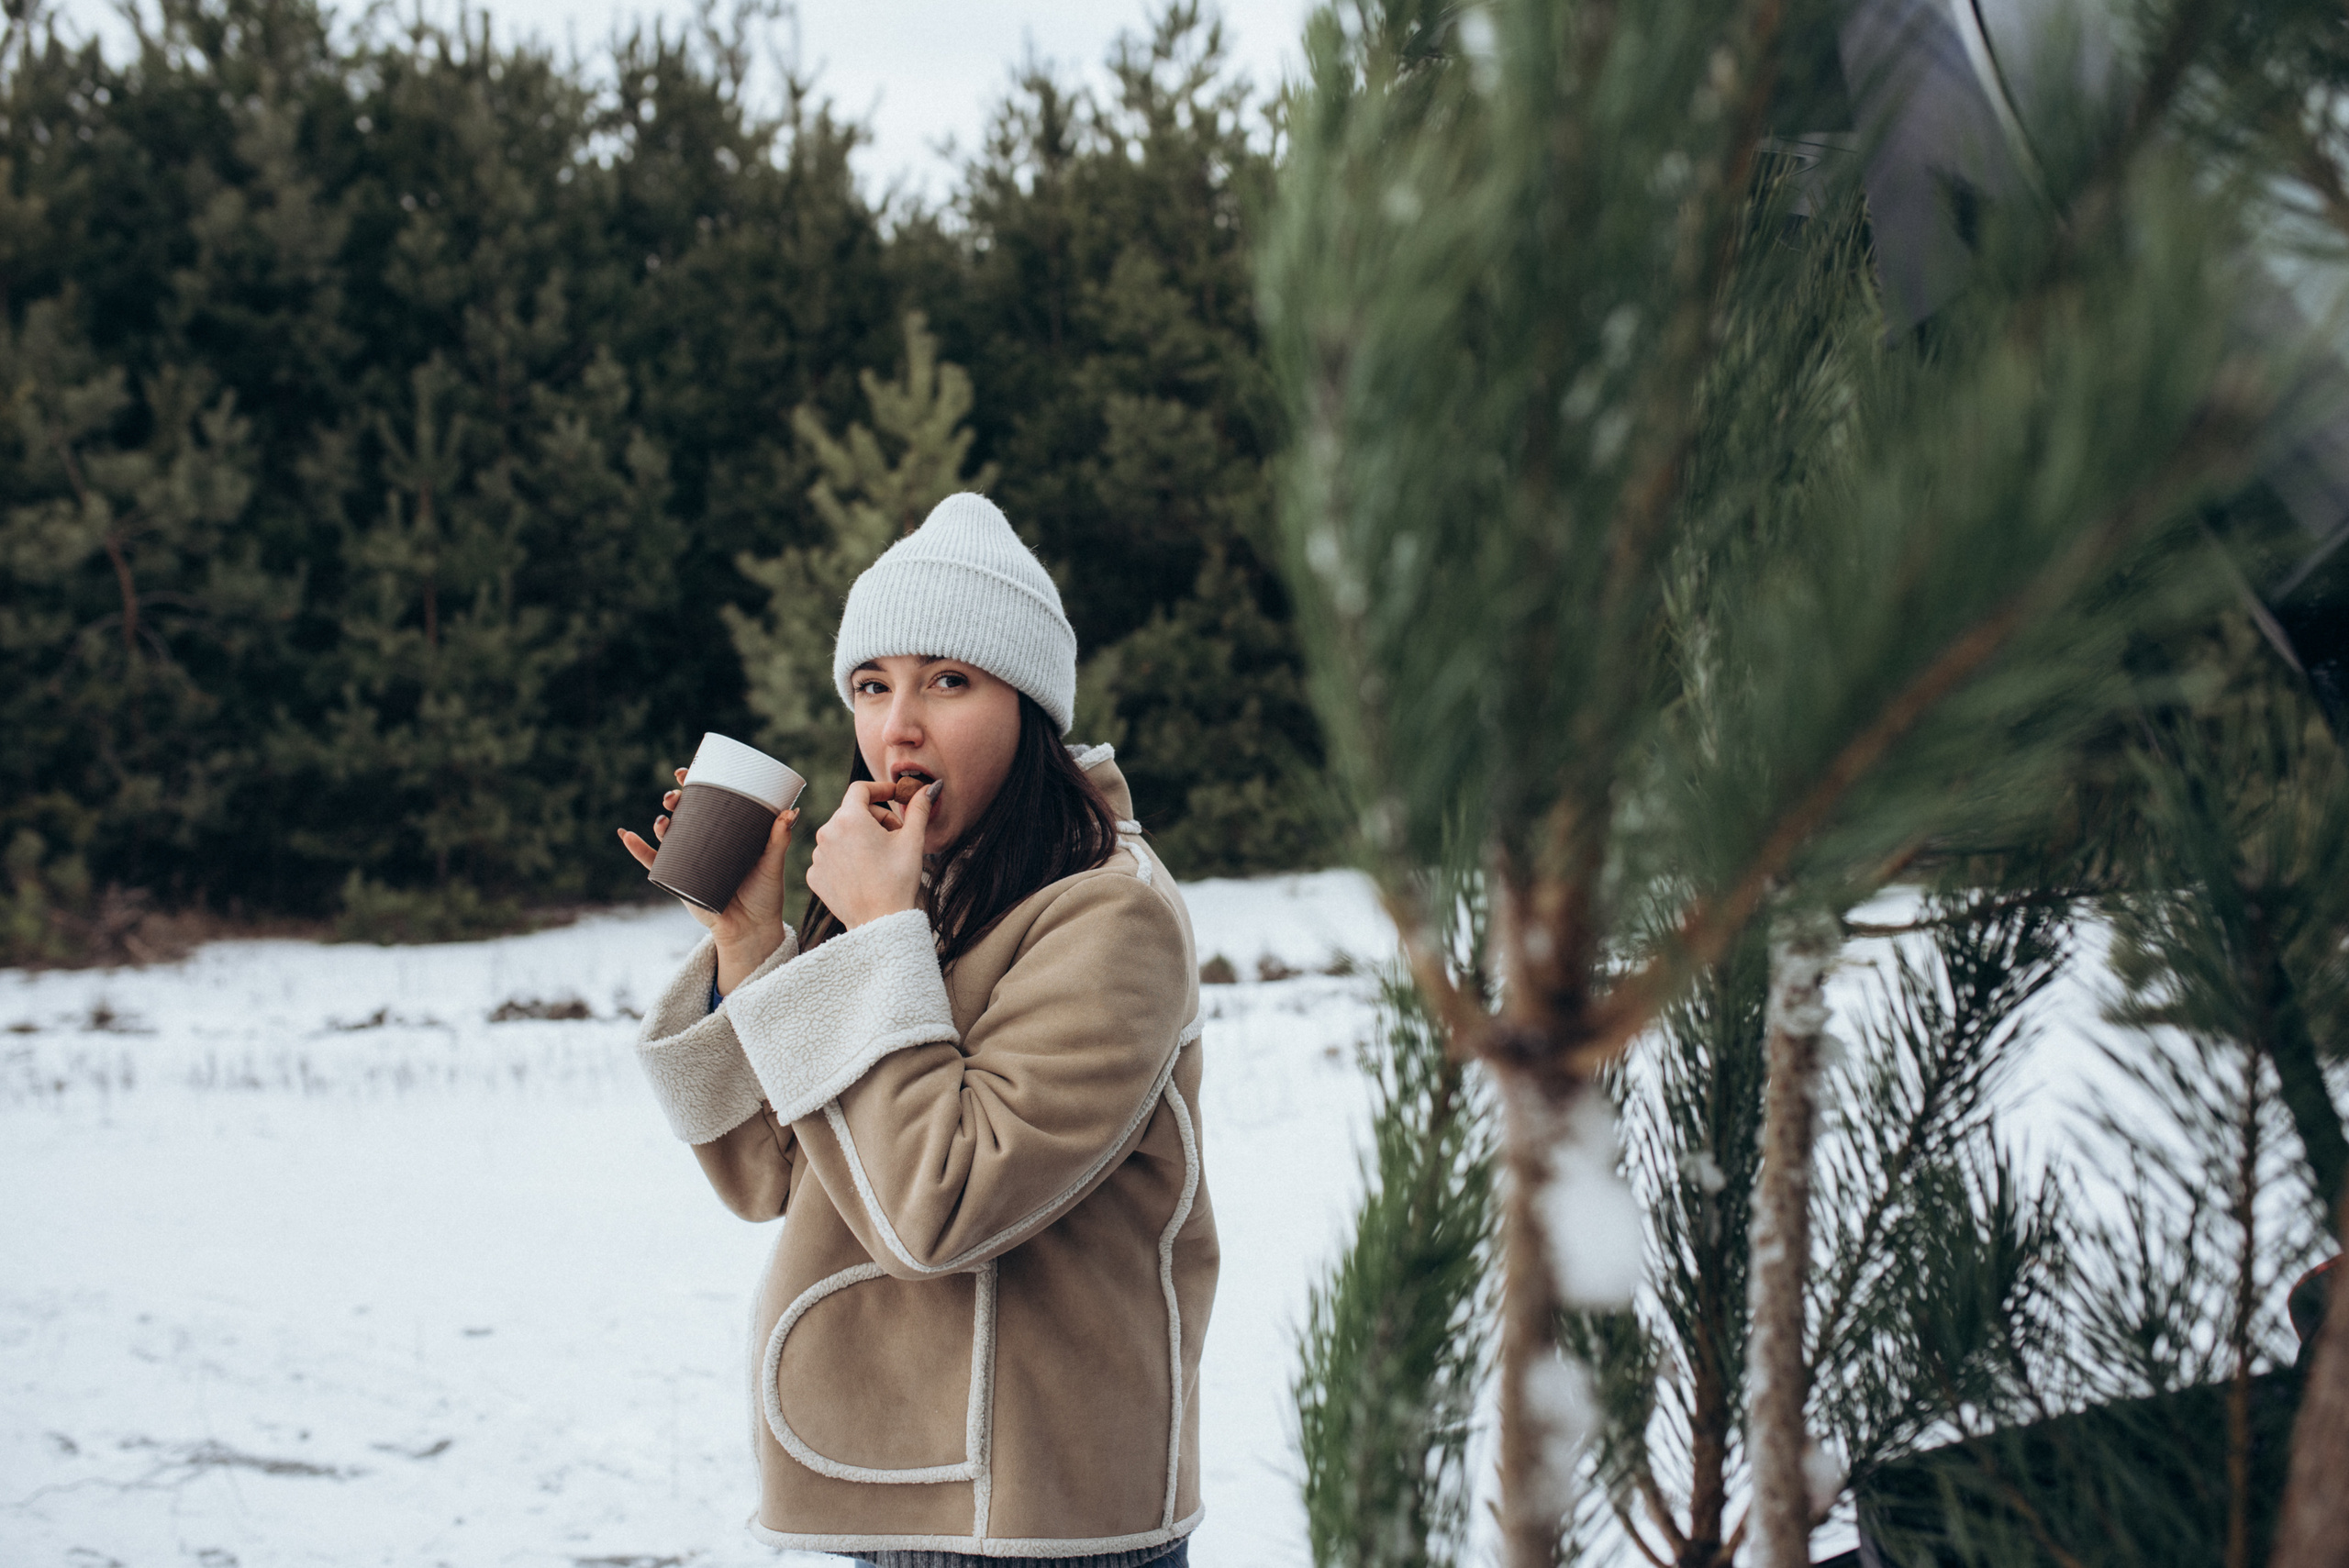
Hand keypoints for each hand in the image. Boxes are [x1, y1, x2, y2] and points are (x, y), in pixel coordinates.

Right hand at [619, 766, 798, 989]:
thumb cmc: (764, 894)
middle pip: (683, 814)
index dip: (693, 784)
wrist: (751, 929)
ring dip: (660, 822)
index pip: (706, 802)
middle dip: (674, 800)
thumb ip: (779, 839)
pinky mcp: (678, 881)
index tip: (686, 772)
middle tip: (674, 796)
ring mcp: (688, 862)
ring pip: (667, 835)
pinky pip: (653, 864)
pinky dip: (637, 850)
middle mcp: (704, 843)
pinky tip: (627, 835)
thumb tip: (790, 811)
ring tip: (663, 820)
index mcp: (724, 833)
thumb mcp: (772, 863)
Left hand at [805, 778, 939, 929]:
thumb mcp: (912, 840)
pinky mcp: (815, 875)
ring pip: (841, 834)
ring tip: (880, 859)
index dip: (880, 789)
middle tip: (896, 836)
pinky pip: (832, 856)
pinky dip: (847, 858)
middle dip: (876, 819)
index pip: (860, 789)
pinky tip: (864, 873)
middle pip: (852, 812)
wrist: (880, 922)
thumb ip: (919, 808)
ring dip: (860, 839)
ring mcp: (818, 855)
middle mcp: (826, 833)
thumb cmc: (898, 880)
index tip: (894, 795)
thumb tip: (930, 786)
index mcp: (849, 818)